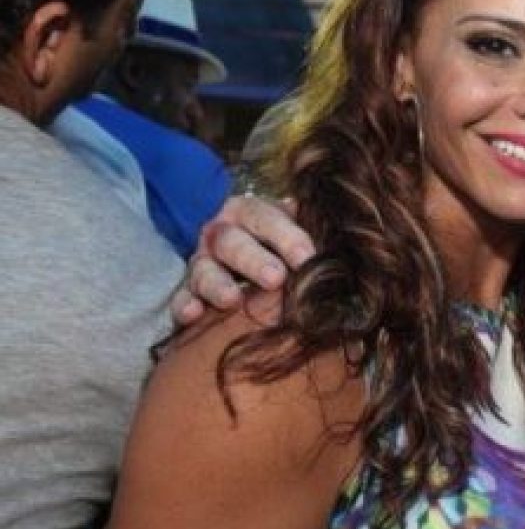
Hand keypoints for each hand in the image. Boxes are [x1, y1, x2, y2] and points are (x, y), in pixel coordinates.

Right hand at [170, 196, 314, 325]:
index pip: (266, 218)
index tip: (307, 258)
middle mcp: (222, 233)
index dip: (287, 237)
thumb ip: (310, 241)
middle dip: (254, 260)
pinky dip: (184, 305)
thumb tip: (341, 255)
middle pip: (232, 242)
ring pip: (204, 269)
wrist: (245, 253)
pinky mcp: (187, 289)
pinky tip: (192, 315)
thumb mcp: (294, 235)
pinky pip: (180, 296)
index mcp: (250, 213)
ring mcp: (201, 261)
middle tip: (276, 278)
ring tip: (232, 300)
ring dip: (218, 284)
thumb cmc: (281, 246)